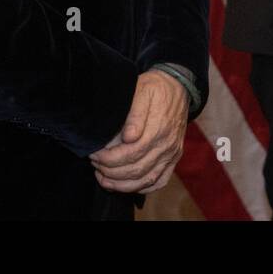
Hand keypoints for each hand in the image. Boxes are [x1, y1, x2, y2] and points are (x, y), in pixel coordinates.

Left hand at [89, 70, 188, 192]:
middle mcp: (167, 145)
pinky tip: (126, 185)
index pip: (130, 154)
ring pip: (146, 180)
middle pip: (136, 170)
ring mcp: (172, 154)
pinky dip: (142, 187)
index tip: (94, 154)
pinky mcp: (174, 158)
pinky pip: (159, 181)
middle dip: (111, 172)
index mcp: (159, 130)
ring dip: (122, 185)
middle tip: (95, 165)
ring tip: (104, 179)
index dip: (109, 159)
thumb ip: (136, 114)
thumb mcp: (143, 91)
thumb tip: (128, 137)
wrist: (178, 86)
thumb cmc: (156, 88)